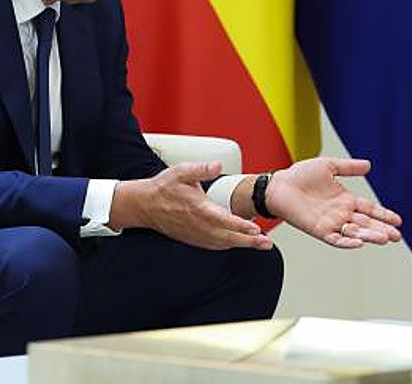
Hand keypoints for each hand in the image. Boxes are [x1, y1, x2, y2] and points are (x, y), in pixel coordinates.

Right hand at [113, 161, 271, 250]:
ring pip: (223, 243)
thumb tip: (216, 165)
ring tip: (261, 244)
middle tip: (267, 243)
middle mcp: (198, 225)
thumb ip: (200, 169)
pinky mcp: (194, 239)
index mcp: (198, 208)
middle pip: (227, 237)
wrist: (145, 205)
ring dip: (242, 245)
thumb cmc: (164, 187)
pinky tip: (240, 242)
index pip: (223, 220)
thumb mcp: (180, 171)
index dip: (240, 226)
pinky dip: (229, 245)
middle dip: (249, 241)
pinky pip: (215, 246)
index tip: (255, 228)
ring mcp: (196, 234)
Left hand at [266, 157, 402, 248]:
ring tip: (385, 239)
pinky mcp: (319, 230)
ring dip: (369, 236)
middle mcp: (341, 213)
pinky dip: (347, 242)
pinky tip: (359, 243)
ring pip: (354, 233)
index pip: (369, 209)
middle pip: (366, 224)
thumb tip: (369, 165)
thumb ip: (348, 167)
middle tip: (397, 236)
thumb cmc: (300, 175)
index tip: (398, 221)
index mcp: (345, 200)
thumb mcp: (328, 166)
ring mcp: (331, 223)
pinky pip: (335, 239)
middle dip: (382, 230)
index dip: (383, 215)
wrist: (279, 185)